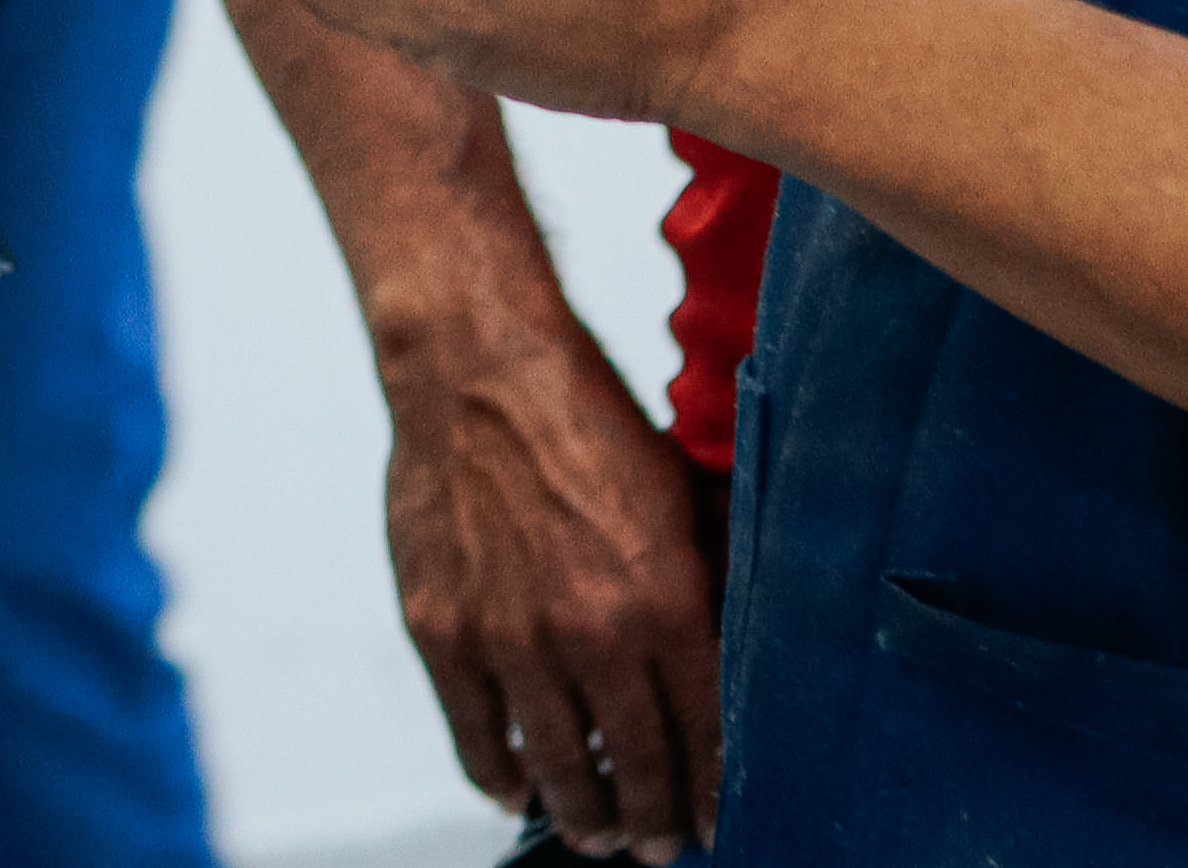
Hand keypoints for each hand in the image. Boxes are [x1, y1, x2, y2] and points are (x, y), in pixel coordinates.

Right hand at [385, 287, 723, 858]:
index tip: (714, 822)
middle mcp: (588, 633)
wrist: (475, 367)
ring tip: (595, 832)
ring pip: (556, 767)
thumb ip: (714, 581)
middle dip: (654, 821)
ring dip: (583, 814)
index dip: (713, 794)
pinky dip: (500, 773)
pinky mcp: (440, 629)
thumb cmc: (582, 421)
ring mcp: (507, 638)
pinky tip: (518, 786)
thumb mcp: (683, 497)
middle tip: (657, 843)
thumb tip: (747, 648)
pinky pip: (475, 733)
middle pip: (635, 769)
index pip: (705, 738)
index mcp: (664, 601)